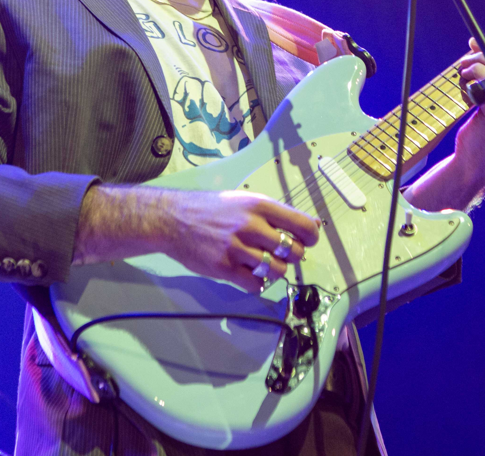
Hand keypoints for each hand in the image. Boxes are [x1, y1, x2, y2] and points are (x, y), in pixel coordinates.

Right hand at [74, 186, 320, 293]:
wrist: (173, 219)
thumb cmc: (212, 210)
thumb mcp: (245, 200)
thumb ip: (276, 213)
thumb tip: (311, 225)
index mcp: (260, 206)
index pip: (302, 226)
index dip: (311, 238)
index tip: (308, 242)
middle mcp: (251, 226)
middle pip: (293, 252)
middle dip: (293, 257)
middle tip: (281, 254)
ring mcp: (237, 248)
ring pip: (277, 270)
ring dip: (275, 271)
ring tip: (263, 263)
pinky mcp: (225, 268)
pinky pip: (255, 284)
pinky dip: (257, 282)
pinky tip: (249, 273)